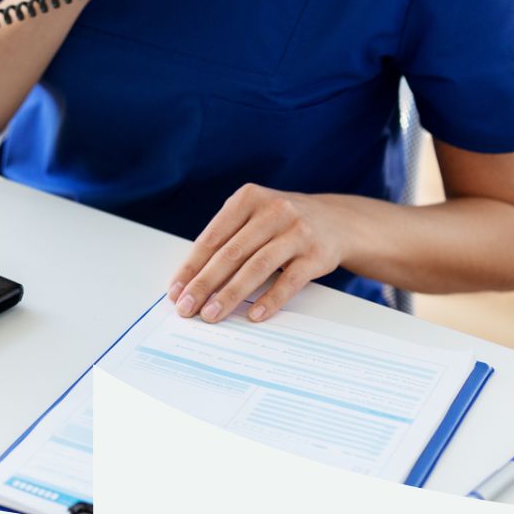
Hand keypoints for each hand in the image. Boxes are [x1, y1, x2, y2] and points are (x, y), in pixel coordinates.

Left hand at [167, 185, 344, 323]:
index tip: (176, 290)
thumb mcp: (254, 215)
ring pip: (257, 266)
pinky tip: (254, 315)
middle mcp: (273, 210)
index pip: (213, 236)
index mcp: (248, 198)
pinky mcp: (316, 254)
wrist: (336, 220)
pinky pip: (289, 281)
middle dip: (205, 283)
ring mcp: (297, 231)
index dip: (192, 265)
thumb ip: (227, 238)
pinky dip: (270, 299)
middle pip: (231, 252)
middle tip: (187, 308)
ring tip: (212, 314)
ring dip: (231, 294)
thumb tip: (192, 279)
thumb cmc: (282, 222)